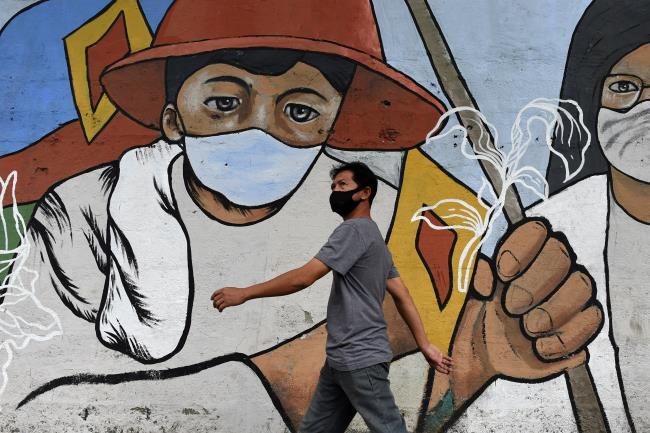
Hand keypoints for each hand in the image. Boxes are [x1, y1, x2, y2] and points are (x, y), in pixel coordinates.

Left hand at [211, 287, 247, 311]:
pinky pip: (221, 307)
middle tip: (215, 306)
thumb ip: (226, 292)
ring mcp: (225, 298)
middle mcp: (223, 293)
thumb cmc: (239, 292)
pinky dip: (220, 309)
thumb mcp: (231, 289)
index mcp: (224, 289)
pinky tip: (220, 311)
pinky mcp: (227, 303)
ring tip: (218, 309)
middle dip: (214, 303)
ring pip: (217, 303)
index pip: (215, 293)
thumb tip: (223, 296)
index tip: (211, 299)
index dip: (212, 296)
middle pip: (215, 299)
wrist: (244, 294)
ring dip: (216, 307)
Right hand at [421, 343, 452, 373]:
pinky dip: (448, 358)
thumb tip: (440, 363)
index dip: (443, 371)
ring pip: (445, 362)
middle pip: (443, 366)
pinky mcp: (440, 354)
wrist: (426, 347)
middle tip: (451, 370)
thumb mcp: (431, 357)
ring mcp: (439, 358)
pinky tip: (451, 359)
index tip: (447, 373)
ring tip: (453, 364)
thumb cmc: (427, 353)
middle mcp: (437, 362)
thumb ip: (436, 360)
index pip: (439, 369)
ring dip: (449, 363)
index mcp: (434, 364)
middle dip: (447, 368)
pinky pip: (445, 357)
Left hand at [449, 219, 602, 402]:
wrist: (483, 354)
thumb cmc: (478, 316)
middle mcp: (551, 266)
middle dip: (533, 285)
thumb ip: (477, 278)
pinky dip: (565, 338)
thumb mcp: (469, 296)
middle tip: (510, 308)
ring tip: (525, 330)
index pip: (536, 230)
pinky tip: (539, 348)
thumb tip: (485, 269)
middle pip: (561, 255)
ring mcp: (571, 293)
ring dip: (551, 312)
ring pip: (581, 285)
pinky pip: (592, 319)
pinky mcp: (584, 322)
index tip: (502, 273)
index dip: (521, 249)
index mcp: (521, 253)